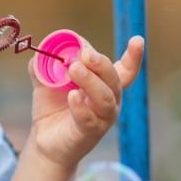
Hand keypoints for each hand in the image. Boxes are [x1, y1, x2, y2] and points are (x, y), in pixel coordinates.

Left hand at [26, 35, 144, 166]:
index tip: (137, 39)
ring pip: (104, 98)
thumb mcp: (46, 80)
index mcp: (104, 84)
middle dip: (101, 64)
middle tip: (85, 54)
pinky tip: (71, 96)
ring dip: (90, 81)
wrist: (45, 141)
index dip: (134, 56)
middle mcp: (109, 100)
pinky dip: (80, 106)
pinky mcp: (89, 132)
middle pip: (114, 79)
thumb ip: (44, 63)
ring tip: (74, 69)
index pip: (125, 70)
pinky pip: (88, 118)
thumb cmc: (53, 107)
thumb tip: (43, 50)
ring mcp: (102, 118)